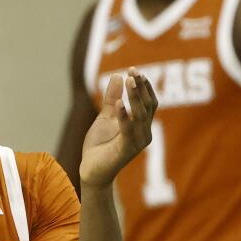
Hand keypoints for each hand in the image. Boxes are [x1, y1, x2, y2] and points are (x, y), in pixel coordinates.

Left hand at [79, 69, 155, 189]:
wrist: (91, 170)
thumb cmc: (100, 145)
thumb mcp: (105, 117)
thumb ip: (112, 98)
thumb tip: (118, 75)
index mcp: (141, 125)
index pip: (149, 102)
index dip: (144, 86)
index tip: (135, 70)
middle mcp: (144, 133)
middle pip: (148, 106)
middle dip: (141, 88)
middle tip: (134, 72)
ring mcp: (137, 142)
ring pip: (141, 116)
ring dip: (135, 97)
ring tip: (129, 81)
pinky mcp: (126, 150)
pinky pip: (127, 130)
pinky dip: (124, 116)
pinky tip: (119, 103)